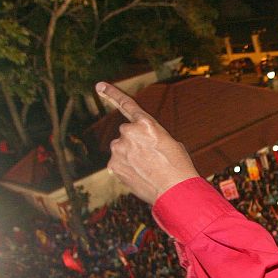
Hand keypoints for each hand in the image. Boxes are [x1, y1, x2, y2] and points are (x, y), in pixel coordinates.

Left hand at [96, 82, 198, 203]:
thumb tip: (141, 145)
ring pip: (121, 149)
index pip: (126, 104)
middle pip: (126, 133)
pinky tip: (140, 176)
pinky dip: (126, 169)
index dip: (112, 94)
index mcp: (146, 123)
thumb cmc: (179, 167)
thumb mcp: (170, 143)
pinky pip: (117, 164)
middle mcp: (129, 132)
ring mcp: (119, 149)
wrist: (175, 192)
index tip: (99, 86)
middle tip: (151, 158)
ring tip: (148, 170)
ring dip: (130, 157)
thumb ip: (151, 137)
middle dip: (135, 143)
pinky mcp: (113, 165)